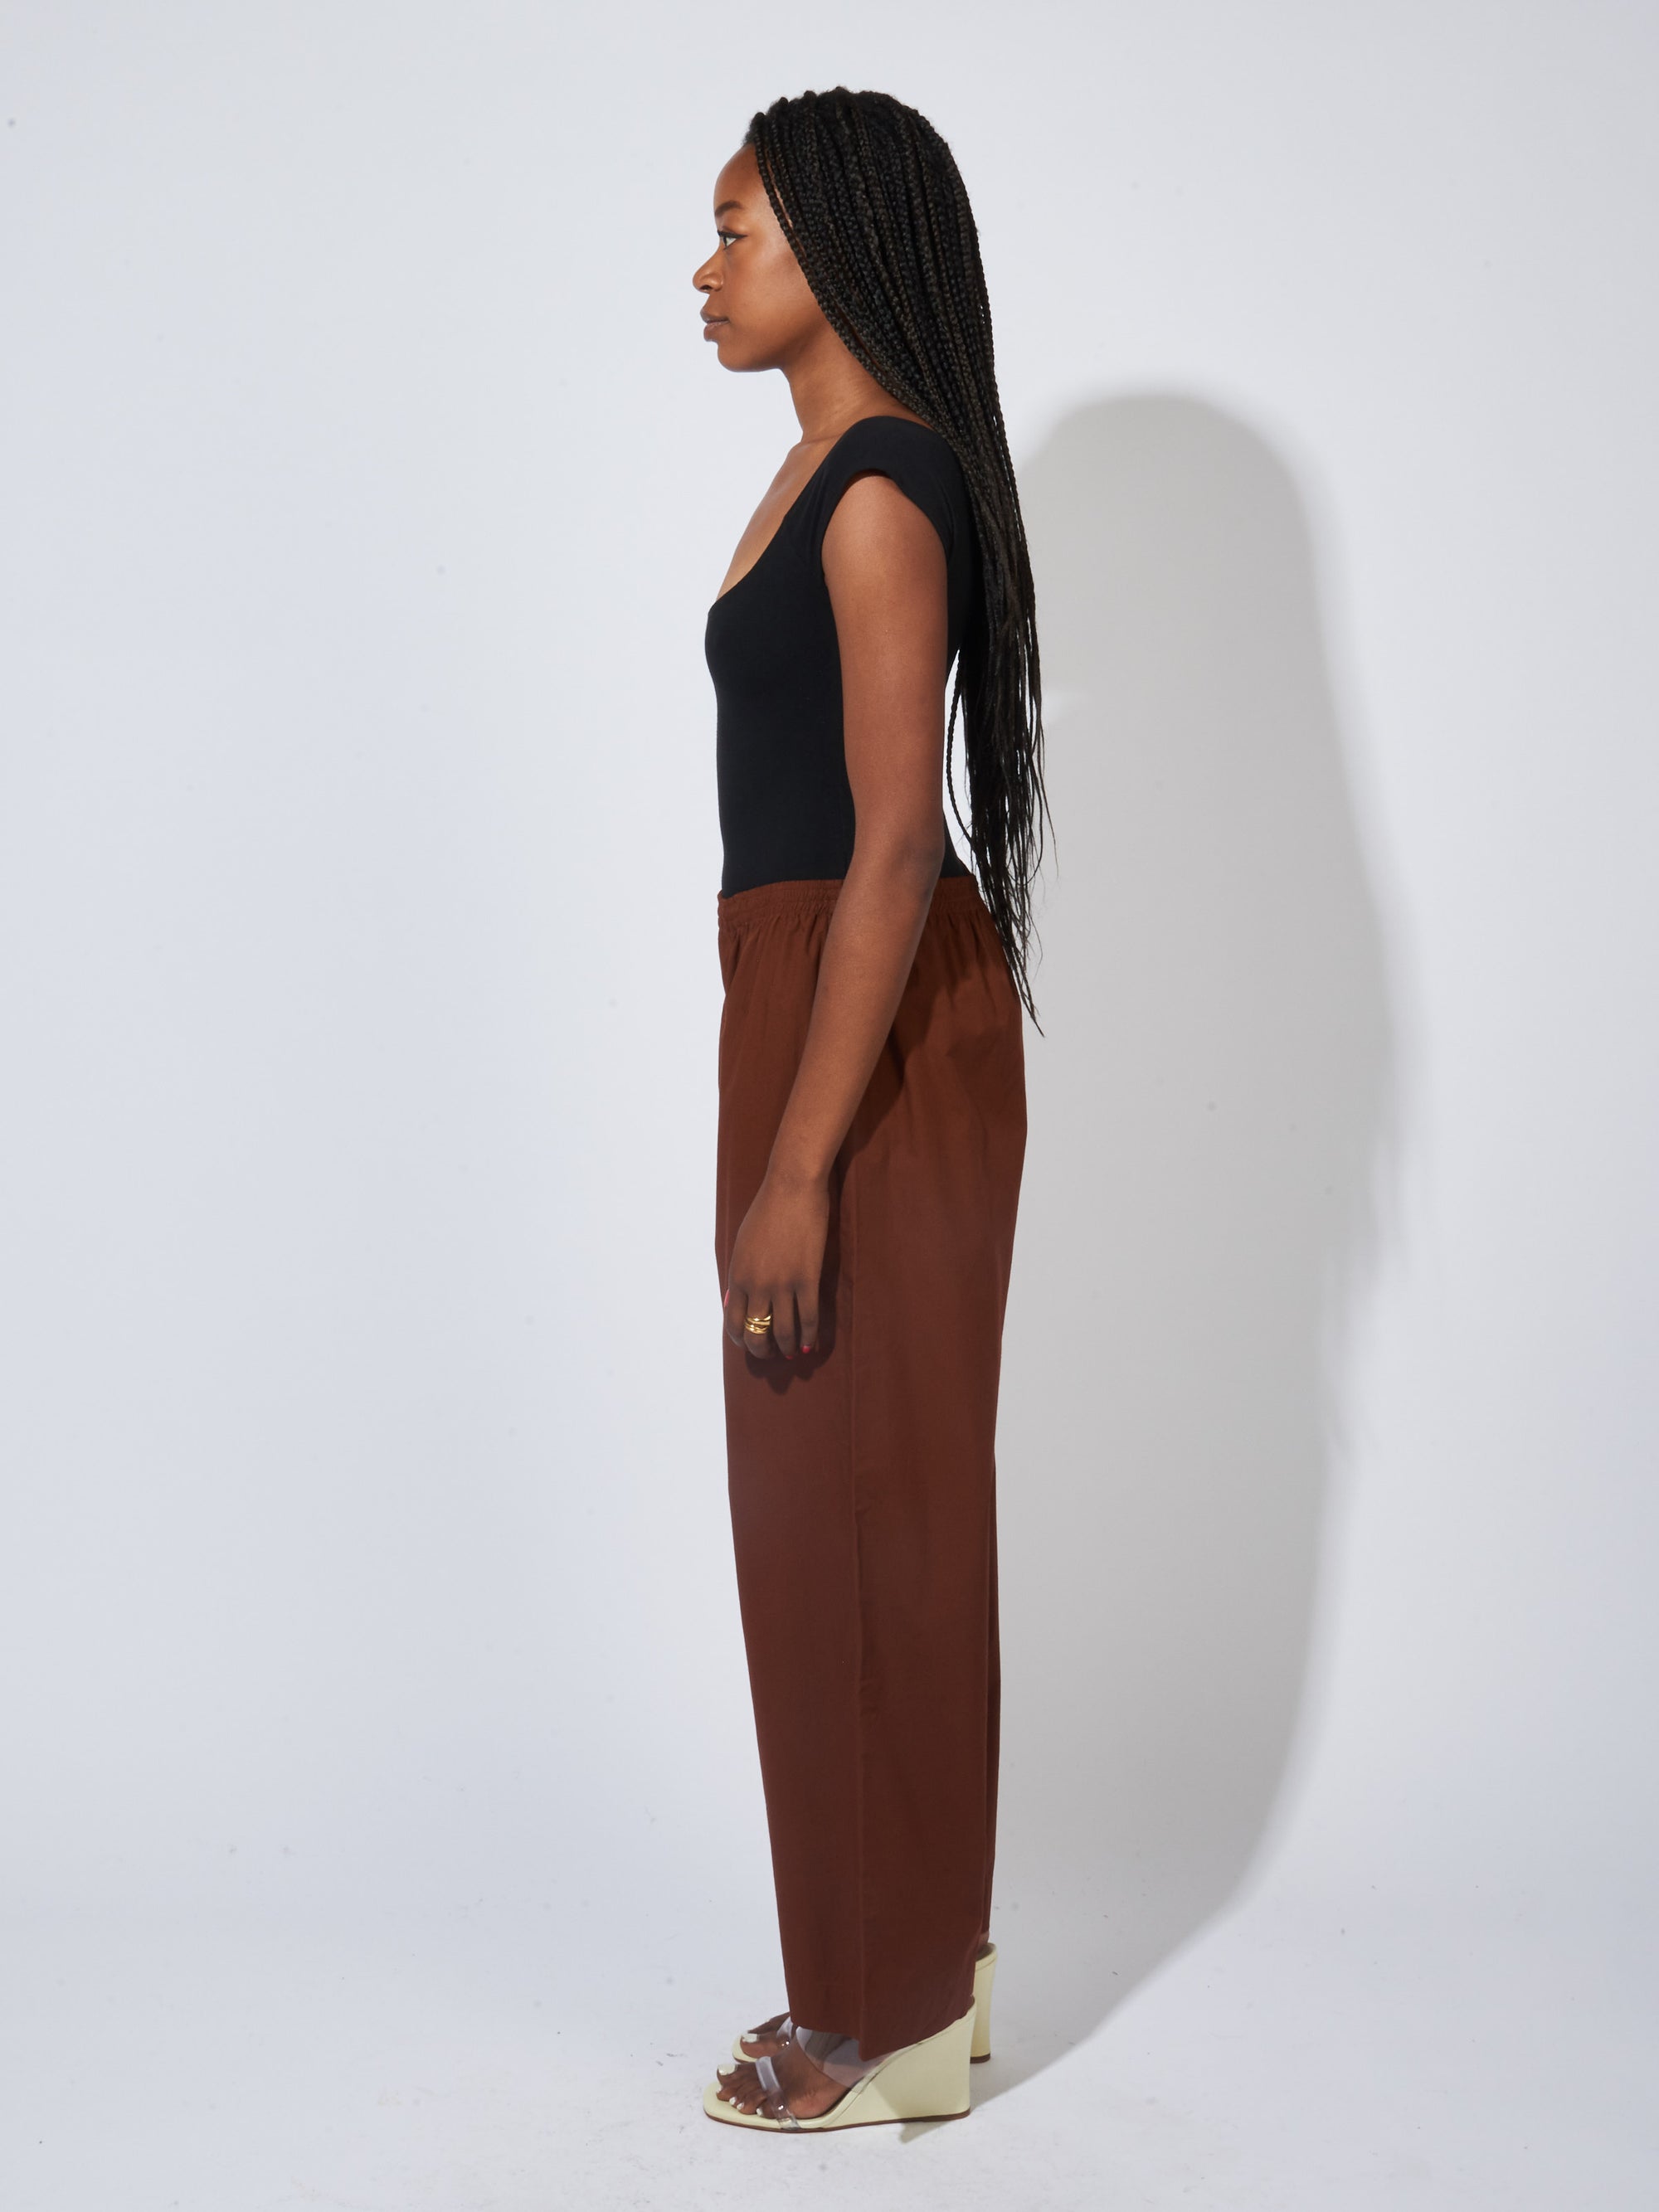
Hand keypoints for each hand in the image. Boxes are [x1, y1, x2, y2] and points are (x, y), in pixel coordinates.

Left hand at [722, 1165, 827, 1359]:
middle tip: (771, 1354)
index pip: (733, 1321)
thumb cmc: (766, 1211)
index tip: (749, 1343)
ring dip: (787, 1347)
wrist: (791, 1189)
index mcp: (737, 1276)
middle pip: (756, 1332)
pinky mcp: (807, 1279)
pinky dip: (810, 1335)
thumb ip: (740, 1274)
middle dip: (762, 1349)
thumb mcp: (742, 1244)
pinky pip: (808, 1318)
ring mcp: (782, 1284)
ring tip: (793, 1352)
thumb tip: (737, 1302)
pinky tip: (811, 1344)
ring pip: (783, 1331)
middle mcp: (756, 1285)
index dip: (741, 1339)